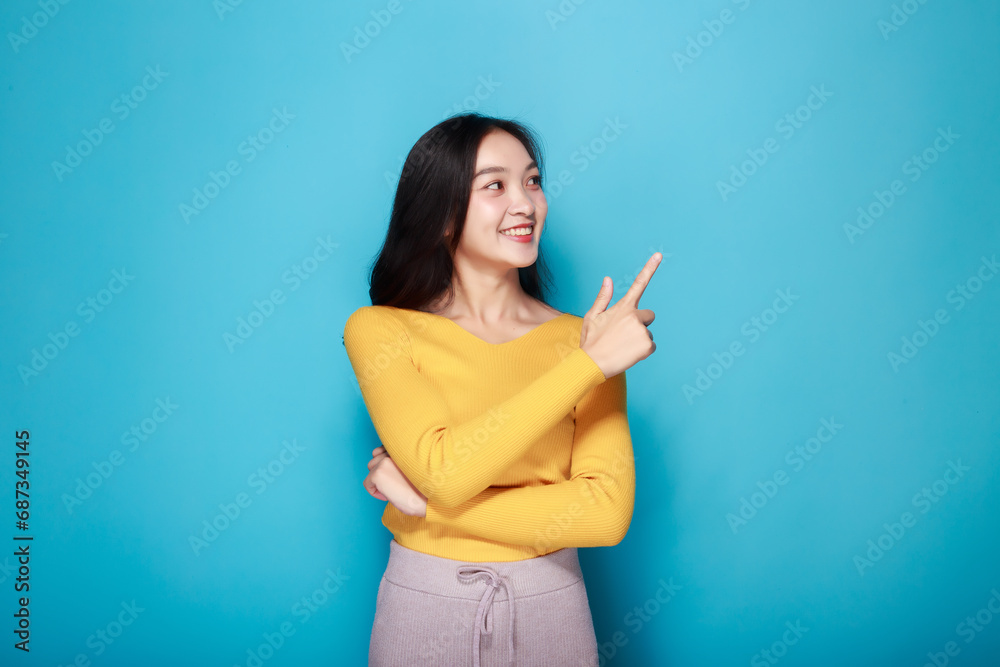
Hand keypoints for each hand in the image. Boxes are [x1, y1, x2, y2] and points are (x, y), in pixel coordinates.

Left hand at [363, 446, 427, 516]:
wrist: (431, 499)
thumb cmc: (426, 486)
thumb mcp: (414, 466)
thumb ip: (400, 459)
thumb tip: (384, 461)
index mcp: (402, 447)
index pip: (382, 449)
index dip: (385, 463)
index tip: (394, 474)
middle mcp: (393, 450)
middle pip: (374, 459)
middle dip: (382, 472)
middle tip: (396, 483)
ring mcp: (384, 461)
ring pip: (370, 469)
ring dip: (379, 481)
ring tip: (394, 488)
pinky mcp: (378, 474)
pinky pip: (367, 484)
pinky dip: (375, 492)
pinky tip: (390, 495)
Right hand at [580, 252, 660, 377]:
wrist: (591, 364)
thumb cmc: (591, 340)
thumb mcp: (592, 316)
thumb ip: (603, 297)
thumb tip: (608, 278)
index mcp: (623, 307)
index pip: (639, 284)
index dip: (650, 268)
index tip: (659, 254)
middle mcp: (634, 316)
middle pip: (648, 316)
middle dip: (639, 324)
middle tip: (622, 336)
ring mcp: (642, 330)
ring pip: (647, 333)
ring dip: (638, 339)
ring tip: (622, 346)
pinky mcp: (647, 345)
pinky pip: (650, 346)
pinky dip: (642, 352)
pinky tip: (628, 354)